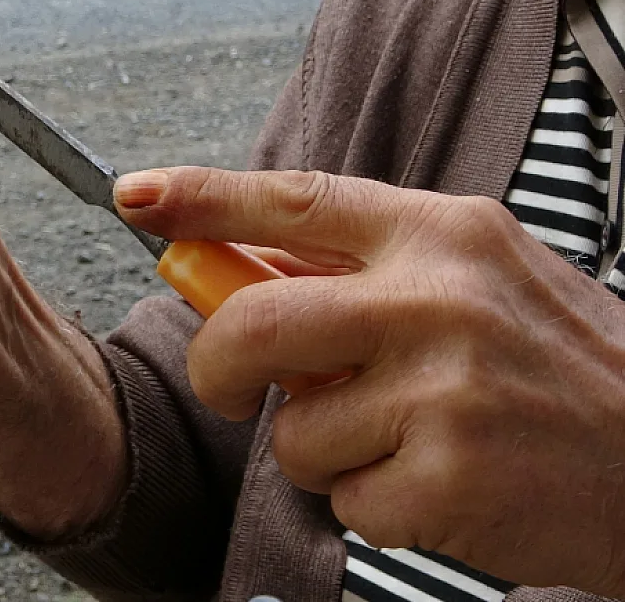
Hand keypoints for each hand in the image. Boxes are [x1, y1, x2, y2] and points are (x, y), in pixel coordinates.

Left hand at [116, 167, 624, 593]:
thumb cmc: (567, 372)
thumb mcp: (484, 282)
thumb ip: (370, 273)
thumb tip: (238, 273)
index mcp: (444, 233)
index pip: (295, 200)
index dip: (202, 197)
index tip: (135, 196)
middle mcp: (439, 299)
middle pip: (253, 324)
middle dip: (218, 366)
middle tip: (232, 389)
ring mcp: (444, 390)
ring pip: (293, 431)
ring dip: (329, 453)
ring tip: (411, 442)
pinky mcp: (448, 478)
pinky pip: (344, 500)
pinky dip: (376, 506)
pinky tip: (443, 487)